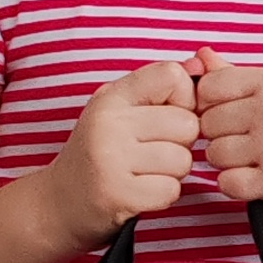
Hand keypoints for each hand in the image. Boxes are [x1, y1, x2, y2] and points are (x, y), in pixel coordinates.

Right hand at [47, 63, 199, 246]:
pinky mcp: (116, 194)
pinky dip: (163, 195)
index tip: (166, 117)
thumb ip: (160, 85)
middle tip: (152, 152)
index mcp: (112, 96)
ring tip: (145, 172)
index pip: (173, 75)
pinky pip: (171, 190)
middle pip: (188, 124)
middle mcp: (108, 123)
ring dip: (173, 173)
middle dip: (181, 143)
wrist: (59, 201)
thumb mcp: (121, 109)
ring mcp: (110, 159)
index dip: (185, 99)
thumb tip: (203, 61)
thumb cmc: (101, 151)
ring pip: (183, 160)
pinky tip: (140, 191)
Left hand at [195, 53, 262, 220]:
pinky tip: (262, 180)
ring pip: (214, 155)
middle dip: (223, 137)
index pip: (209, 87)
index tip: (235, 118)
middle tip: (254, 144)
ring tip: (261, 161)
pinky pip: (226, 183)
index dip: (213, 106)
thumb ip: (238, 77)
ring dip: (230, 164)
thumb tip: (199, 56)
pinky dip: (239, 186)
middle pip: (207, 123)